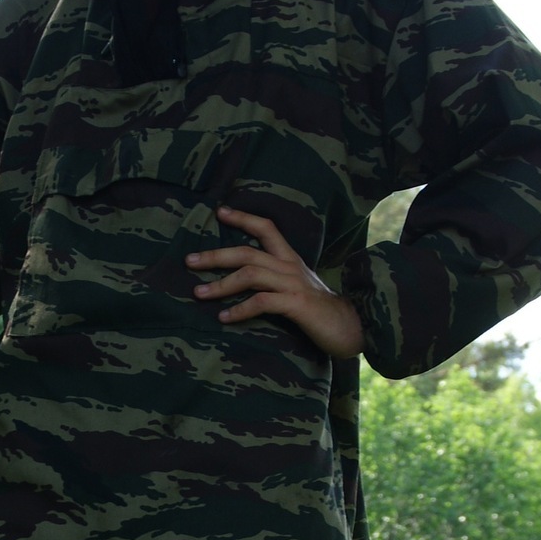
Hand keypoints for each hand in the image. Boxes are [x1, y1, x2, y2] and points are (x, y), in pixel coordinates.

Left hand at [187, 205, 363, 359]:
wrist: (350, 327)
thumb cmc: (318, 311)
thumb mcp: (295, 288)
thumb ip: (274, 280)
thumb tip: (243, 280)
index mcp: (289, 259)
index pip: (266, 228)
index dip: (243, 218)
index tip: (220, 212)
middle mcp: (289, 266)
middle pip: (247, 252)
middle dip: (216, 256)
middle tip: (190, 261)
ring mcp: (293, 284)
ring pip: (250, 274)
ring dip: (221, 284)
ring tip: (199, 293)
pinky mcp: (296, 304)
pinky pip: (262, 302)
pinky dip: (240, 310)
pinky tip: (224, 318)